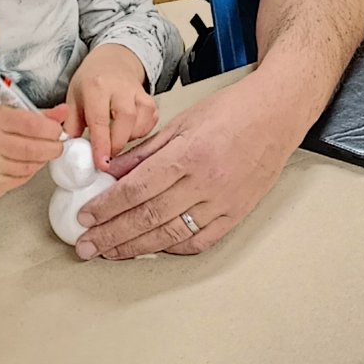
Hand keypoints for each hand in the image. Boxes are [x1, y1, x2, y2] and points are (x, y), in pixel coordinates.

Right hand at [0, 101, 63, 207]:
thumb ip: (32, 115)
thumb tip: (62, 113)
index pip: (32, 125)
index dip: (52, 129)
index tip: (57, 130)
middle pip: (34, 149)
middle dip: (53, 147)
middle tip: (57, 144)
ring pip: (30, 167)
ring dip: (41, 160)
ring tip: (39, 152)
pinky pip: (21, 180)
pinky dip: (28, 172)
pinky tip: (23, 164)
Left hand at [63, 44, 154, 170]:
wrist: (112, 60)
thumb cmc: (91, 82)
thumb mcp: (73, 99)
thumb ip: (71, 125)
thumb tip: (70, 151)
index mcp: (96, 87)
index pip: (99, 120)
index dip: (101, 144)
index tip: (102, 163)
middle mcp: (120, 87)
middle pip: (126, 120)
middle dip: (117, 143)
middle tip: (107, 155)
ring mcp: (138, 91)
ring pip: (142, 120)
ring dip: (130, 137)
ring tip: (116, 139)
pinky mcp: (150, 98)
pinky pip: (151, 119)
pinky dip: (142, 130)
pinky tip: (129, 131)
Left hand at [73, 75, 299, 259]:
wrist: (277, 114)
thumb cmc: (231, 111)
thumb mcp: (182, 122)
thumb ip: (145, 152)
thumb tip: (111, 173)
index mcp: (188, 154)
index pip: (137, 189)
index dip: (107, 207)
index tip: (86, 217)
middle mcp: (206, 182)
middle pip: (149, 217)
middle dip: (112, 234)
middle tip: (87, 246)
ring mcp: (223, 202)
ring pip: (171, 235)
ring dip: (135, 247)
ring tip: (111, 253)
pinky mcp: (237, 213)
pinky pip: (200, 241)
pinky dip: (173, 248)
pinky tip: (153, 248)